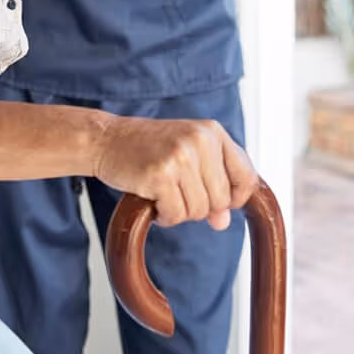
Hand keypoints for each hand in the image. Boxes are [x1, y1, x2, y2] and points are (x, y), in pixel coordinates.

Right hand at [94, 117, 257, 230]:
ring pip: (198, 211)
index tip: (218, 201)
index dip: (235, 198)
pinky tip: (152, 199)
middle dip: (200, 206)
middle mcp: (200, 140)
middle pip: (221, 200)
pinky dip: (164, 216)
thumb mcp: (187, 155)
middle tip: (176, 190)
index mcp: (212, 132)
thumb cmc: (147, 146)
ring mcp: (180, 156)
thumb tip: (223, 222)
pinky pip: (175, 214)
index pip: (246, 176)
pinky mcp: (160, 174)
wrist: (106, 138)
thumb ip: (212, 183)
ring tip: (161, 191)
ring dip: (179, 211)